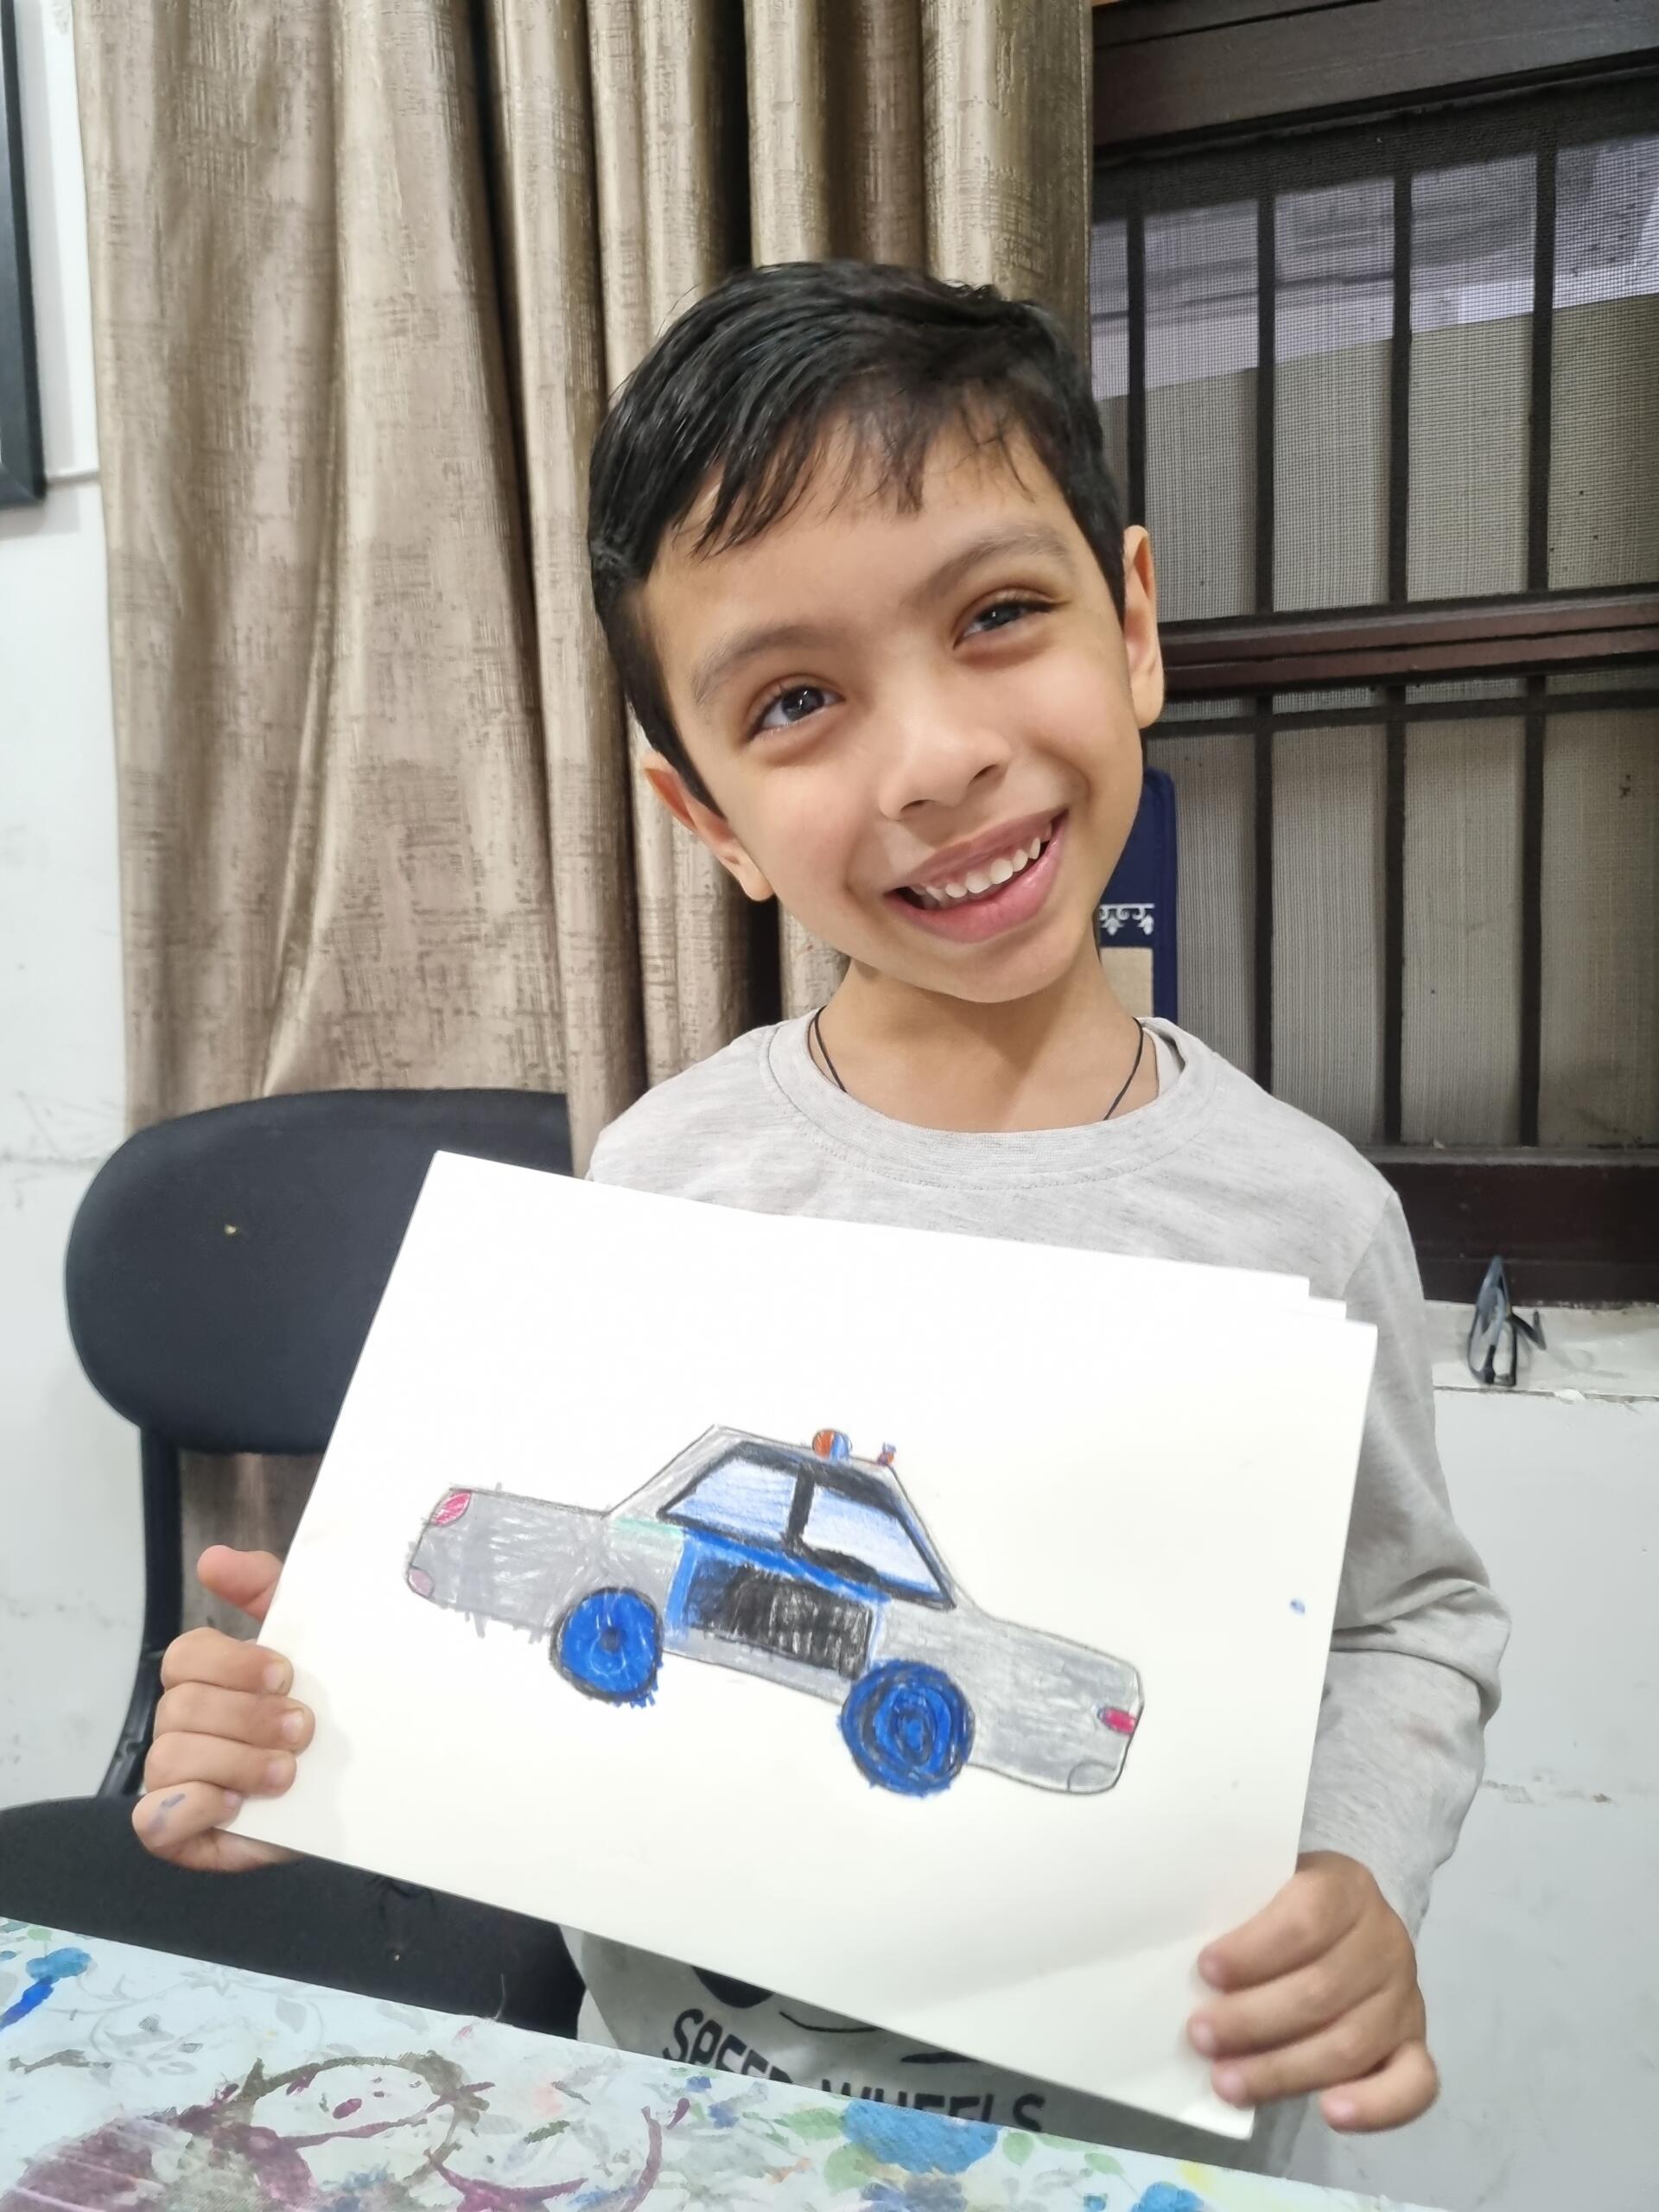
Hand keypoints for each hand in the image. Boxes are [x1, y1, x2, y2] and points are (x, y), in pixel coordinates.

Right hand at [132, 1546, 309, 1872]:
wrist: (353, 1793)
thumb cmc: (323, 1711)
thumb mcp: (310, 1640)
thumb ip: (267, 1589)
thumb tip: (213, 1559)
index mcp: (206, 1679)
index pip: (186, 1655)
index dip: (233, 1663)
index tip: (286, 1673)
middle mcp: (181, 1726)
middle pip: (181, 1707)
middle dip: (248, 1718)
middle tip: (303, 1729)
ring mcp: (173, 1779)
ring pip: (169, 1758)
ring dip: (235, 1763)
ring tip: (286, 1773)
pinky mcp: (177, 1832)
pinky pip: (155, 1820)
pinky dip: (198, 1808)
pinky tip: (239, 1807)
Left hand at [1188, 1851, 1436, 2131]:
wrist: (1349, 1923)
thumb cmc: (1286, 1909)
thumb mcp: (1266, 1888)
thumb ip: (1240, 1913)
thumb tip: (1190, 1969)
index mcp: (1347, 1888)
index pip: (1305, 1920)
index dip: (1255, 1950)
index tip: (1206, 1971)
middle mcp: (1385, 1942)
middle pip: (1321, 1990)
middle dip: (1252, 2019)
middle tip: (1200, 2036)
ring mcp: (1405, 1998)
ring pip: (1350, 2044)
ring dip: (1283, 2070)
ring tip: (1227, 2082)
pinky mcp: (1414, 2046)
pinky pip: (1414, 2085)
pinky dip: (1375, 2106)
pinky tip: (1330, 2114)